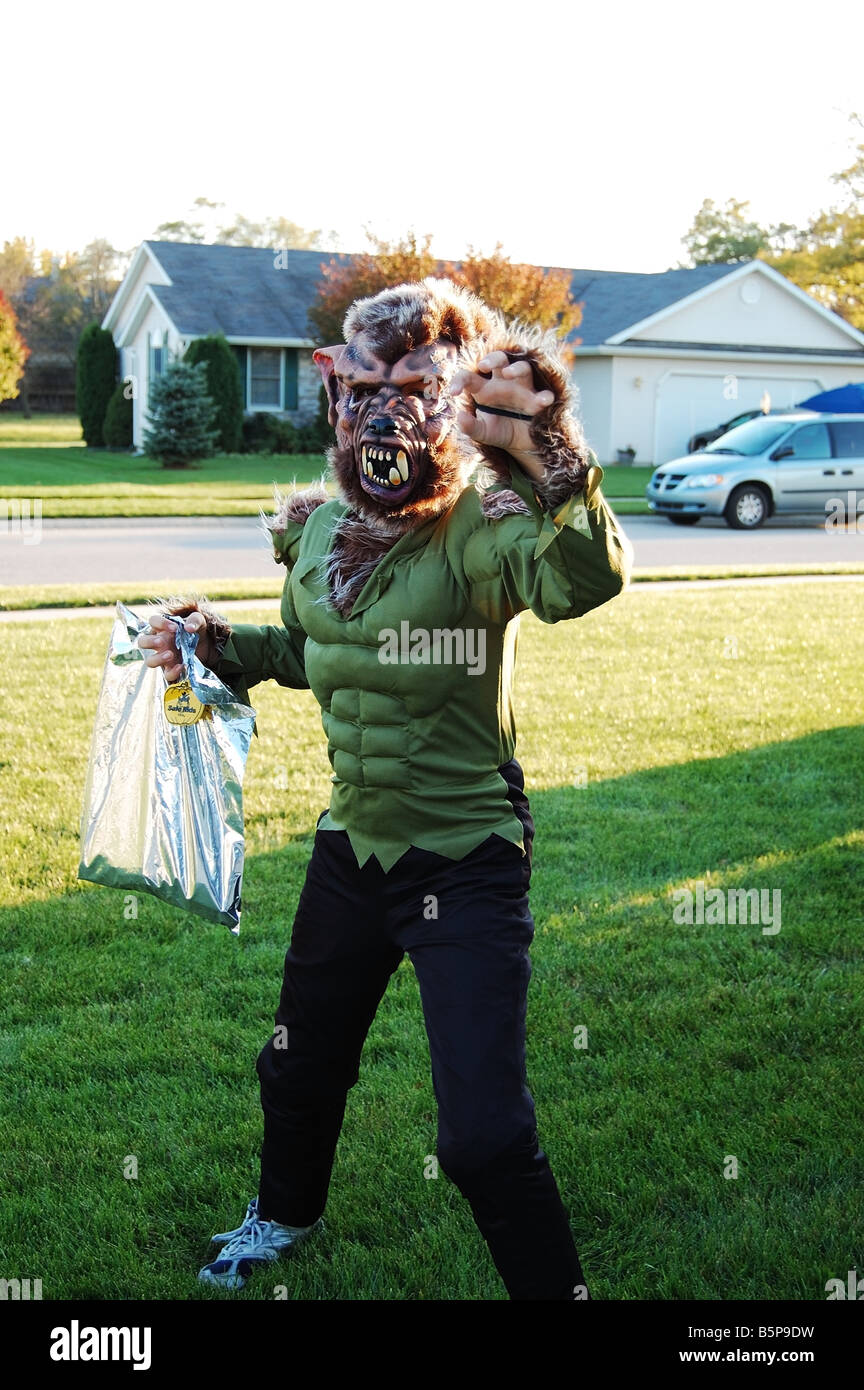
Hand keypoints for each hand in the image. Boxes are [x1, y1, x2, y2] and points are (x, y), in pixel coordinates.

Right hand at [138, 610, 212, 684]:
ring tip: (170, 654)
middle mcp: (160, 643)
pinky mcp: (172, 669)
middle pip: (142, 642)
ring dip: (157, 658)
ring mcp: (164, 657)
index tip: (174, 628)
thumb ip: (195, 620)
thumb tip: (189, 627)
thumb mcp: (199, 622)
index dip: (160, 623)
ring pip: (149, 661)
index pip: (153, 621)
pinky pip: (167, 674)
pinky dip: (173, 672)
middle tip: (161, 641)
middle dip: (149, 642)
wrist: (206, 646)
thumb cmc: (196, 631)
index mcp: (164, 628)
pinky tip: (182, 666)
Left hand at [449, 351, 554, 481]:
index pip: (469, 377)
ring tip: (509, 373)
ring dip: (517, 368)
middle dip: (492, 359)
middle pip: (499, 359)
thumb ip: (470, 427)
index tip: (452, 393)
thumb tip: (459, 416)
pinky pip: (544, 394)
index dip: (459, 381)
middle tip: (483, 365)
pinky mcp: (539, 400)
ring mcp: (523, 389)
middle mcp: (504, 383)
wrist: (522, 445)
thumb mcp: (483, 432)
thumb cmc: (500, 431)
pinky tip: (544, 400)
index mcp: (485, 389)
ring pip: (523, 368)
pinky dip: (544, 396)